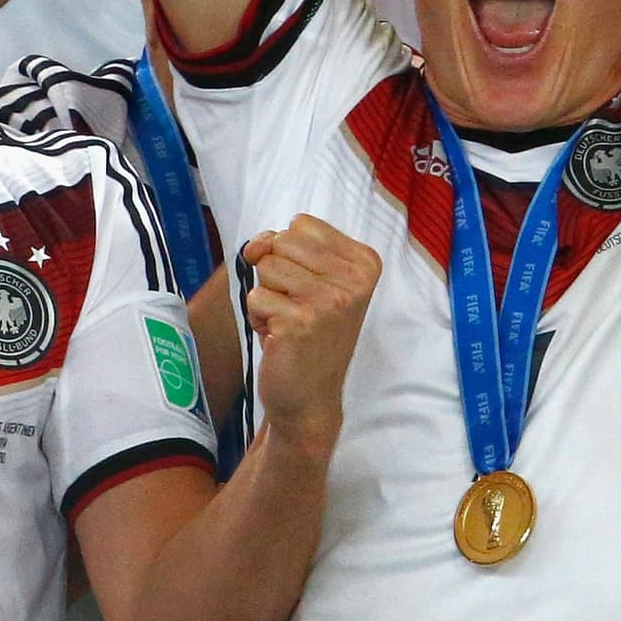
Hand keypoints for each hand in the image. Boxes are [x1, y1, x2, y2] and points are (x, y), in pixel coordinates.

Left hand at [240, 215, 380, 452]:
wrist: (310, 396)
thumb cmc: (308, 333)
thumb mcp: (312, 279)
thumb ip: (286, 247)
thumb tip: (257, 245)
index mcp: (364, 262)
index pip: (302, 224)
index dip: (289, 253)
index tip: (307, 285)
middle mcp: (354, 280)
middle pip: (282, 242)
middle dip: (276, 273)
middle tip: (295, 306)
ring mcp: (329, 302)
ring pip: (265, 267)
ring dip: (267, 296)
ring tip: (287, 321)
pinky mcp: (300, 323)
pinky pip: (255, 298)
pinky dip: (258, 319)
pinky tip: (279, 338)